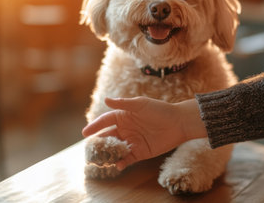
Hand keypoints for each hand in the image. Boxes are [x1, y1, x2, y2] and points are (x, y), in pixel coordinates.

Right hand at [82, 97, 206, 169]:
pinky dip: (121, 162)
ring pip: (116, 148)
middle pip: (108, 136)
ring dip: (108, 153)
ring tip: (99, 158)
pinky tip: (117, 164)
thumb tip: (106, 99)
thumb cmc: (160, 110)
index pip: (106, 121)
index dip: (95, 126)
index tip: (85, 132)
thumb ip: (123, 104)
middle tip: (88, 148)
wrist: (178, 123)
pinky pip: (127, 158)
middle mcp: (126, 129)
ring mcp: (132, 141)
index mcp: (124, 116)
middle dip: (98, 142)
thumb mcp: (140, 104)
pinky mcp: (140, 152)